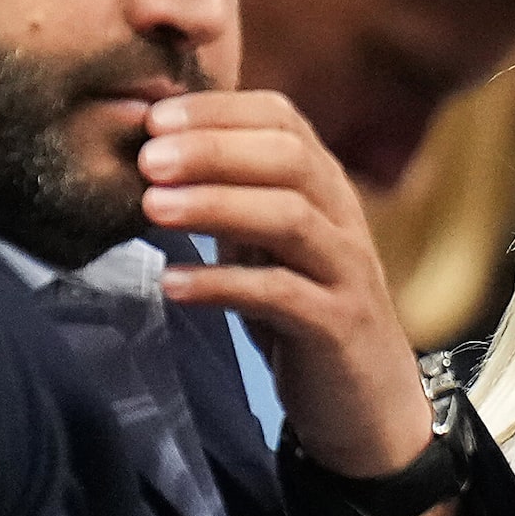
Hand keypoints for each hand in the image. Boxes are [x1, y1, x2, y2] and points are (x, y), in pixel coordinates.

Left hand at [143, 93, 465, 515]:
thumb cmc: (305, 316)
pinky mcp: (337, 327)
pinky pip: (281, 294)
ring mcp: (345, 272)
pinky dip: (222, 285)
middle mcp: (343, 219)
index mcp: (325, 187)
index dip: (219, 110)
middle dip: (212, 150)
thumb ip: (231, 201)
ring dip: (215, 206)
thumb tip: (155, 156)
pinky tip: (173, 285)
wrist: (368, 405)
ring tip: (152, 209)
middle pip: (287, 158)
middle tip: (146, 159)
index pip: (281, 119)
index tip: (154, 116)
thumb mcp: (267, 247)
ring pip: (288, 217)